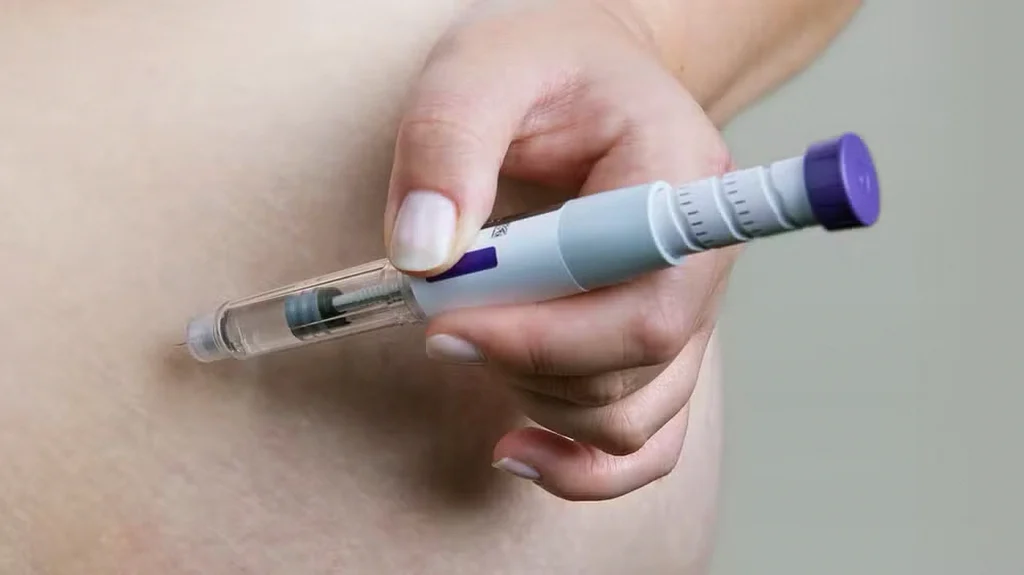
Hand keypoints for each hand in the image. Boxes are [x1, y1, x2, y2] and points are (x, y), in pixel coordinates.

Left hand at [383, 0, 738, 500]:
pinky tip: (519, 447)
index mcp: (679, 180)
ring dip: (536, 404)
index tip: (448, 323)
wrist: (587, 71)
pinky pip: (646, 443)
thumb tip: (427, 259)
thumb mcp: (479, 67)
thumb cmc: (543, 60)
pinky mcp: (656, 346)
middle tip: (442, 322)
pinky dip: (583, 466)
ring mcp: (686, 309)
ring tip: (475, 342)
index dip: (543, 338)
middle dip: (523, 365)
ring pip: (631, 420)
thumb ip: (447, 146)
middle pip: (635, 369)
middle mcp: (699, 257)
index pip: (640, 304)